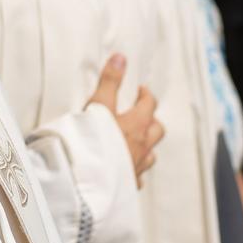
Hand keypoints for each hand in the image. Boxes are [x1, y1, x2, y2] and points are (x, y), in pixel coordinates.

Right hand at [88, 54, 163, 184]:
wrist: (85, 177)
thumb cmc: (92, 140)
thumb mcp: (99, 104)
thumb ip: (110, 81)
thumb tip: (121, 58)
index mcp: (137, 124)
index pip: (150, 104)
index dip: (146, 95)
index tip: (141, 91)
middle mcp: (142, 146)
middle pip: (157, 130)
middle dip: (152, 120)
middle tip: (141, 114)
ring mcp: (137, 166)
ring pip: (151, 154)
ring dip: (147, 146)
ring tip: (136, 141)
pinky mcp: (127, 184)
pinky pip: (137, 176)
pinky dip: (134, 169)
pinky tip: (125, 170)